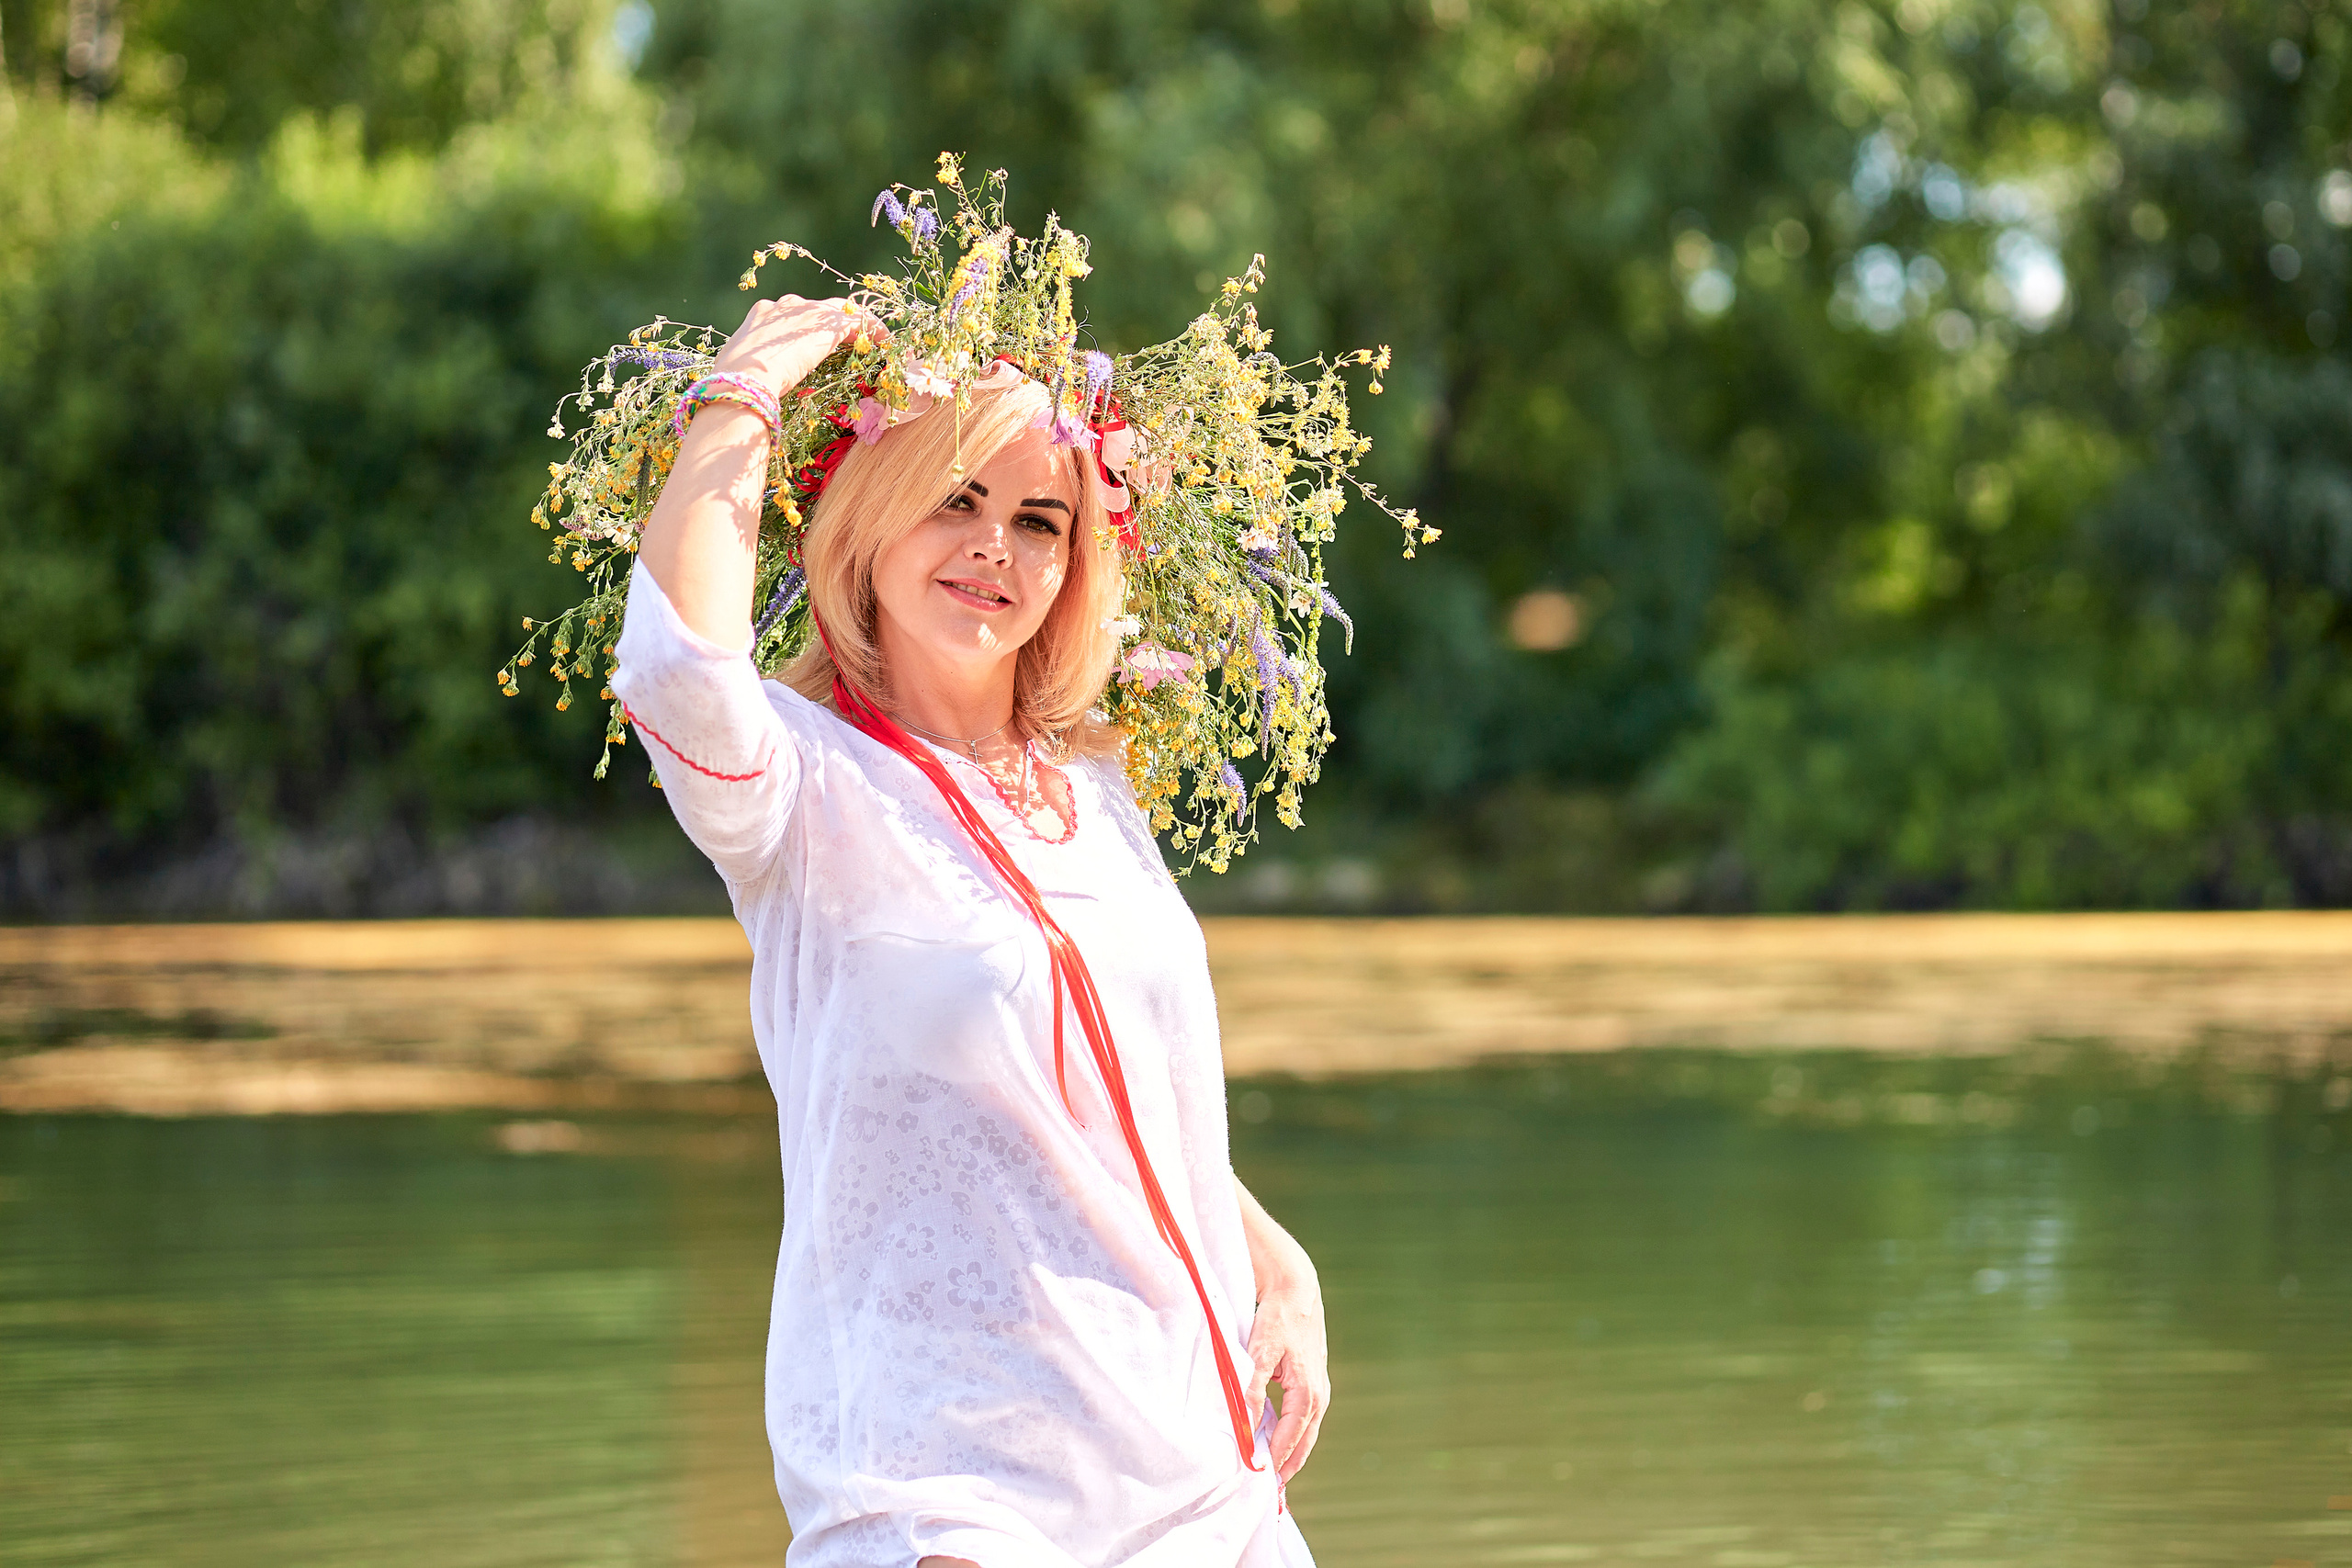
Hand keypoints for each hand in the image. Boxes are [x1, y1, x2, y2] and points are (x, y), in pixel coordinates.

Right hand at [710, 294, 883, 399]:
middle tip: (850, 341)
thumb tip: (756, 387)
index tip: (815, 344)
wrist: (744, 380)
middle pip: (819, 309)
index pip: (792, 314)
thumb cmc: (738, 384)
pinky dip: (874, 331)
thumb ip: (755, 370)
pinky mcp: (828, 324)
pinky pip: (861, 321)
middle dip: (835, 325)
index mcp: (762, 314)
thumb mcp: (743, 371)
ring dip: (858, 327)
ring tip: (873, 341)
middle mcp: (785, 306)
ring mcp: (808, 312)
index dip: (807, 329)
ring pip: (842, 312)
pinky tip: (884, 343)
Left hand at [1247, 1278, 1329, 1482]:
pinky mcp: (1313, 1381)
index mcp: (1308, 1393)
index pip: (1289, 1439)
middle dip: (1288, 1469)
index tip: (1258, 1484)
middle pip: (1303, 1444)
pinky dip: (1293, 1436)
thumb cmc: (1277, 1317)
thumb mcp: (1260, 1352)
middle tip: (1272, 1497)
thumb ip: (1252, 1390)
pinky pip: (1304, 1419)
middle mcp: (1319, 1396)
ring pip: (1306, 1433)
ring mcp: (1319, 1389)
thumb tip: (1245, 1426)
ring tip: (1275, 1479)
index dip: (1273, 1462)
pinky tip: (1278, 1443)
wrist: (1296, 1288)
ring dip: (1291, 1455)